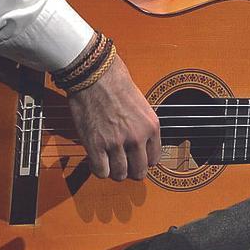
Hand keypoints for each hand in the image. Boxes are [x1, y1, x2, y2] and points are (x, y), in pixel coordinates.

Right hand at [67, 54, 159, 180]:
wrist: (95, 74)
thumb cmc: (116, 82)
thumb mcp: (141, 105)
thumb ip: (142, 126)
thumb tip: (138, 146)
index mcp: (151, 126)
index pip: (154, 159)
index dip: (143, 161)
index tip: (135, 158)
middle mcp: (137, 137)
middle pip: (139, 172)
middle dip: (131, 171)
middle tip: (122, 165)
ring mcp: (116, 143)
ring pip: (120, 175)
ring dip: (114, 172)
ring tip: (108, 162)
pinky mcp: (95, 145)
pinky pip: (101, 171)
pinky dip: (99, 170)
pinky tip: (96, 160)